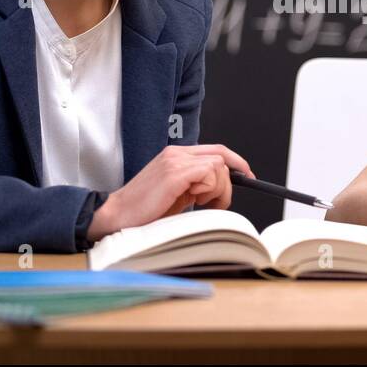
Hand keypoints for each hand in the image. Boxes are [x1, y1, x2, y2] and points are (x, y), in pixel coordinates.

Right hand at [89, 144, 252, 239]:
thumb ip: (196, 184)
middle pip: (221, 157)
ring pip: (218, 167)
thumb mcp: (178, 193)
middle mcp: (176, 153)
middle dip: (228, 183)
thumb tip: (221, 186)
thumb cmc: (145, 209)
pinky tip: (195, 201)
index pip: (216, 150)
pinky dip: (209, 190)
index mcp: (176, 155)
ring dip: (217, 190)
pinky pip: (208, 174)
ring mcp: (174, 161)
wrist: (118, 216)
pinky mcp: (174, 173)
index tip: (248, 176)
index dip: (236, 162)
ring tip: (201, 205)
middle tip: (217, 203)